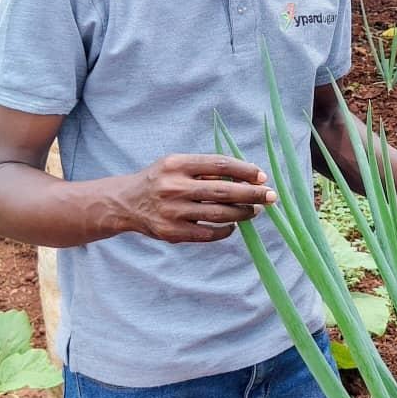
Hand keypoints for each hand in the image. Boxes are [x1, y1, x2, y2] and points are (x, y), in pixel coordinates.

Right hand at [123, 154, 275, 242]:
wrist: (124, 203)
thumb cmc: (161, 179)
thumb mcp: (177, 165)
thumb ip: (206, 169)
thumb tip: (248, 177)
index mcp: (177, 164)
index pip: (220, 164)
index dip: (245, 170)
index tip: (262, 176)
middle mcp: (174, 187)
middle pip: (224, 191)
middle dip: (252, 194)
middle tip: (272, 196)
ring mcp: (172, 211)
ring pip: (219, 214)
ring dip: (243, 213)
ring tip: (256, 210)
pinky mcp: (171, 232)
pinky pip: (207, 233)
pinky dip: (226, 230)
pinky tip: (234, 225)